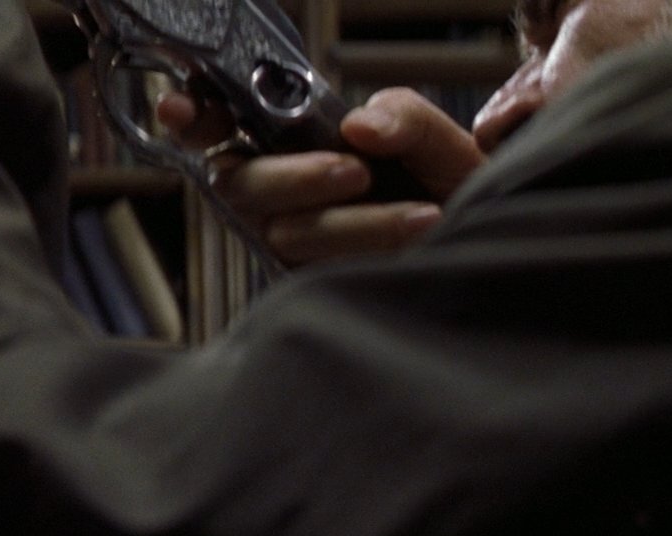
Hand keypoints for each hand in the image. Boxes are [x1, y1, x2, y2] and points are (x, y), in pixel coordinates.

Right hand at [159, 88, 486, 266]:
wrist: (491, 252)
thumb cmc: (453, 194)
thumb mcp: (437, 139)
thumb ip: (402, 116)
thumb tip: (356, 126)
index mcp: (289, 145)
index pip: (219, 127)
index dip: (191, 118)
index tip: (180, 112)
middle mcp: (276, 195)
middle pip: (238, 183)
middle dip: (292, 178)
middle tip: (354, 172)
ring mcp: (288, 244)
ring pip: (282, 231)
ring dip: (352, 222)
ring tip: (422, 215)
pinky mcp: (305, 287)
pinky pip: (314, 270)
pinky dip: (369, 247)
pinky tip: (420, 234)